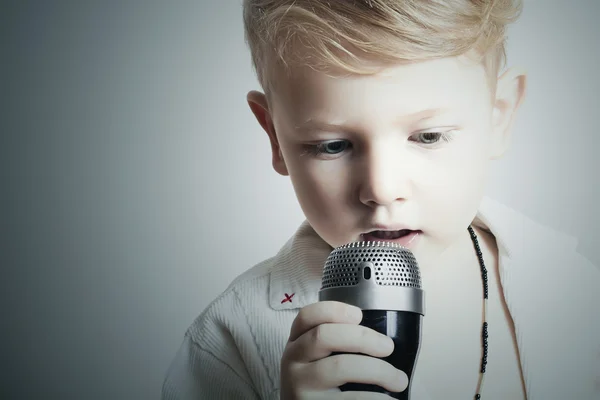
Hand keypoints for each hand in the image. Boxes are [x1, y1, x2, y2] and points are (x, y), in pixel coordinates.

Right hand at [280, 301, 407, 398]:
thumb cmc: (318, 386)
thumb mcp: (315, 360)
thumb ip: (334, 343)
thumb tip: (378, 337)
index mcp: (296, 342)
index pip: (307, 316)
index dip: (334, 310)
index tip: (359, 315)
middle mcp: (292, 361)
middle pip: (324, 335)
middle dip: (362, 337)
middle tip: (388, 347)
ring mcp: (300, 385)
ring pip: (340, 366)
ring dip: (378, 370)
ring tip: (399, 380)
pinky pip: (350, 398)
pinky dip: (376, 397)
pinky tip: (388, 399)